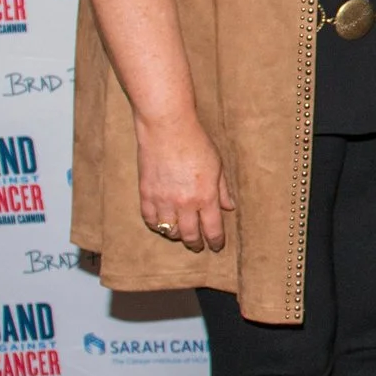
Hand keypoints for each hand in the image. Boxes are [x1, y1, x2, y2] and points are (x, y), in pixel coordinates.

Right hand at [136, 113, 234, 252]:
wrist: (167, 128)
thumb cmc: (196, 143)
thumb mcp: (217, 166)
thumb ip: (223, 190)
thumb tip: (229, 207)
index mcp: (206, 197)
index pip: (212, 230)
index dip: (216, 242)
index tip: (216, 246)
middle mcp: (184, 203)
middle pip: (190, 235)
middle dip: (196, 244)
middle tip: (198, 246)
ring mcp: (163, 200)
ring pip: (169, 231)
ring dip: (176, 236)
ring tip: (181, 234)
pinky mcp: (146, 194)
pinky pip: (150, 219)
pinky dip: (156, 225)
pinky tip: (162, 224)